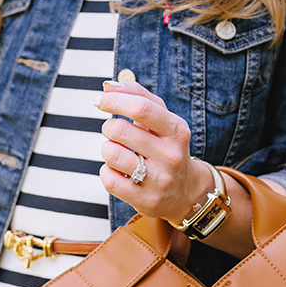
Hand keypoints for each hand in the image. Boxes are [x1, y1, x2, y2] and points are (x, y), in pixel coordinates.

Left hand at [91, 80, 210, 222]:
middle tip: (114, 132)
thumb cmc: (167, 148)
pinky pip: (109, 180)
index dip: (114, 100)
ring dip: (107, 149)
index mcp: (177, 130)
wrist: (186, 192)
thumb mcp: (163, 120)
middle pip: (120, 130)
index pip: (141, 108)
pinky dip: (107, 172)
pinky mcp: (146, 200)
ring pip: (112, 155)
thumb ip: (138, 96)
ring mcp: (159, 180)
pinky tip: (118, 171)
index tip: (99, 100)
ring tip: (117, 152)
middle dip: (108, 127)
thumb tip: (108, 86)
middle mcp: (171, 155)